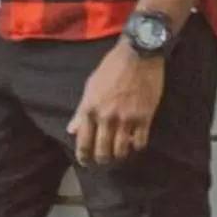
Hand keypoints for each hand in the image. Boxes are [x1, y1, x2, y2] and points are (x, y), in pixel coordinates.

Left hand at [69, 44, 164, 165]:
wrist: (138, 55)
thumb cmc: (111, 68)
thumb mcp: (90, 86)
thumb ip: (81, 111)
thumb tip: (71, 130)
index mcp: (90, 109)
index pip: (83, 141)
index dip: (83, 156)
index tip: (85, 161)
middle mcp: (106, 117)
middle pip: (102, 151)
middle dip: (102, 159)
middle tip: (103, 160)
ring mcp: (126, 119)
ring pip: (121, 150)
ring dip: (119, 155)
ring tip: (119, 154)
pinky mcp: (145, 118)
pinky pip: (140, 142)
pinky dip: (136, 146)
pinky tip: (135, 143)